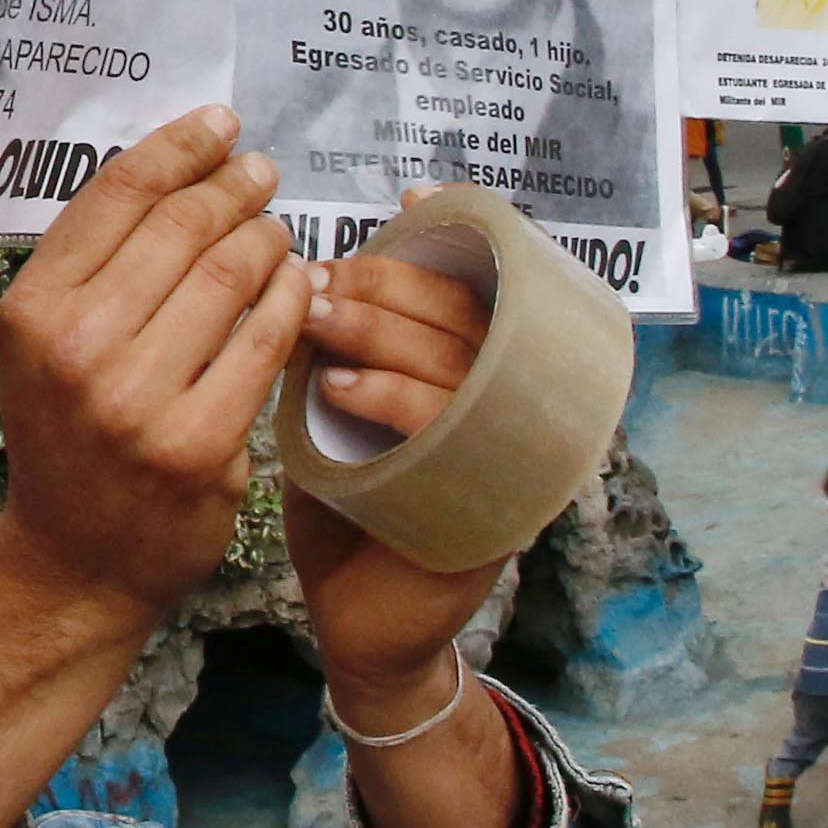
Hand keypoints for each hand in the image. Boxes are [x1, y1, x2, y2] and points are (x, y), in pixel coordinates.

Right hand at [0, 108, 309, 628]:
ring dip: (268, 236)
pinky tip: (297, 285)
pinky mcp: (200, 446)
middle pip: (180, 225)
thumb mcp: (47, 344)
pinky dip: (292, 298)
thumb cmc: (68, 438)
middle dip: (234, 186)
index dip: (178, 146)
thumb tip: (176, 167)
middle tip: (262, 174)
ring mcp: (139, 402)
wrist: (75, 562)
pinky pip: (268, 342)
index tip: (220, 125)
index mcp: (32, 312)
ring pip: (231, 273)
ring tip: (276, 230)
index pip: (115, 195)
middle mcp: (77, 350)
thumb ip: (95, 265)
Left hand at [279, 240, 506, 721]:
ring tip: (318, 319)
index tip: (408, 202)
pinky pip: (451, 434)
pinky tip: (340, 387)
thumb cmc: (352, 510)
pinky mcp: (494, 508)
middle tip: (318, 277)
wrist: (359, 625)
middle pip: (472, 315)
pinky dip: (393, 399)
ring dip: (382, 331)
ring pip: (463, 363)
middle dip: (390, 283)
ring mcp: (512, 461)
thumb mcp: (340, 415)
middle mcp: (515, 414)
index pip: (483, 292)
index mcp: (485, 382)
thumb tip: (312, 269)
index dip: (451, 245)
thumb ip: (341, 352)